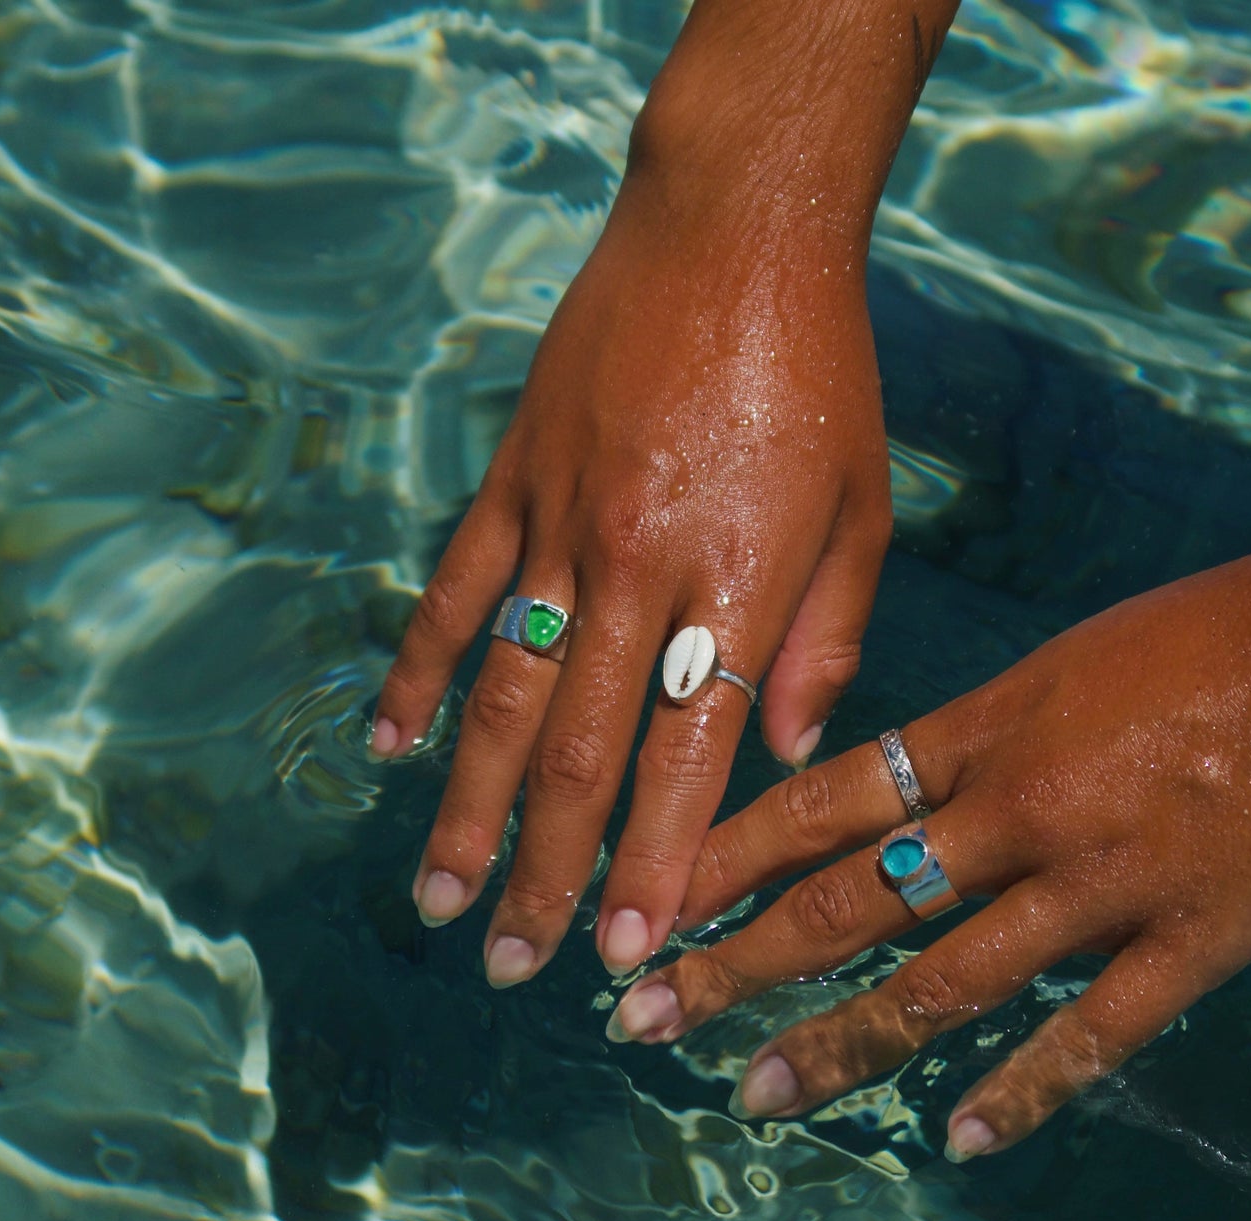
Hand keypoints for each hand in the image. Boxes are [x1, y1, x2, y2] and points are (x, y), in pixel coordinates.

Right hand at [370, 175, 891, 983]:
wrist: (736, 225)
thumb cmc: (821, 371)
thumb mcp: (864, 507)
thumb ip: (827, 639)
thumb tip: (781, 753)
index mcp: (739, 588)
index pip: (686, 763)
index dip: (654, 870)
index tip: (627, 959)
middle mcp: (641, 572)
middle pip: (583, 755)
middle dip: (549, 874)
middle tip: (517, 965)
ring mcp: (562, 525)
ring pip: (505, 696)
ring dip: (468, 808)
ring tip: (440, 898)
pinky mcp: (513, 480)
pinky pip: (454, 594)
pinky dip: (417, 674)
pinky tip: (386, 747)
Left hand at [605, 510, 1250, 1158]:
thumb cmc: (1216, 633)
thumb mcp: (1065, 662)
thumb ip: (978, 734)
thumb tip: (893, 787)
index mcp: (986, 731)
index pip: (820, 805)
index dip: (724, 860)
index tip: (650, 907)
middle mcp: (1019, 811)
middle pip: (849, 900)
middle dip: (737, 962)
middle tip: (643, 1018)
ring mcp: (1103, 881)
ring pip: (942, 979)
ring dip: (840, 1042)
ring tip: (754, 1095)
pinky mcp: (1196, 938)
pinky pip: (1093, 1032)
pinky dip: (1022, 1091)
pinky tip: (957, 1140)